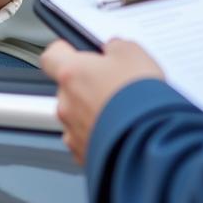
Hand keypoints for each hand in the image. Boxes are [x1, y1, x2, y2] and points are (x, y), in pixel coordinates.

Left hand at [41, 38, 164, 163]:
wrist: (150, 144)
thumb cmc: (139, 99)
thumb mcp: (133, 53)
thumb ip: (115, 47)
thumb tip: (113, 50)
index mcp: (71, 74)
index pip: (51, 56)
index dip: (65, 51)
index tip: (77, 52)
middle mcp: (66, 104)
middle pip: (68, 88)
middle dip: (87, 85)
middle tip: (113, 84)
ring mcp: (73, 133)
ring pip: (77, 116)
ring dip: (93, 112)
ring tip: (121, 110)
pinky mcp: (85, 156)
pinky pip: (87, 140)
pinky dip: (100, 135)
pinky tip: (121, 131)